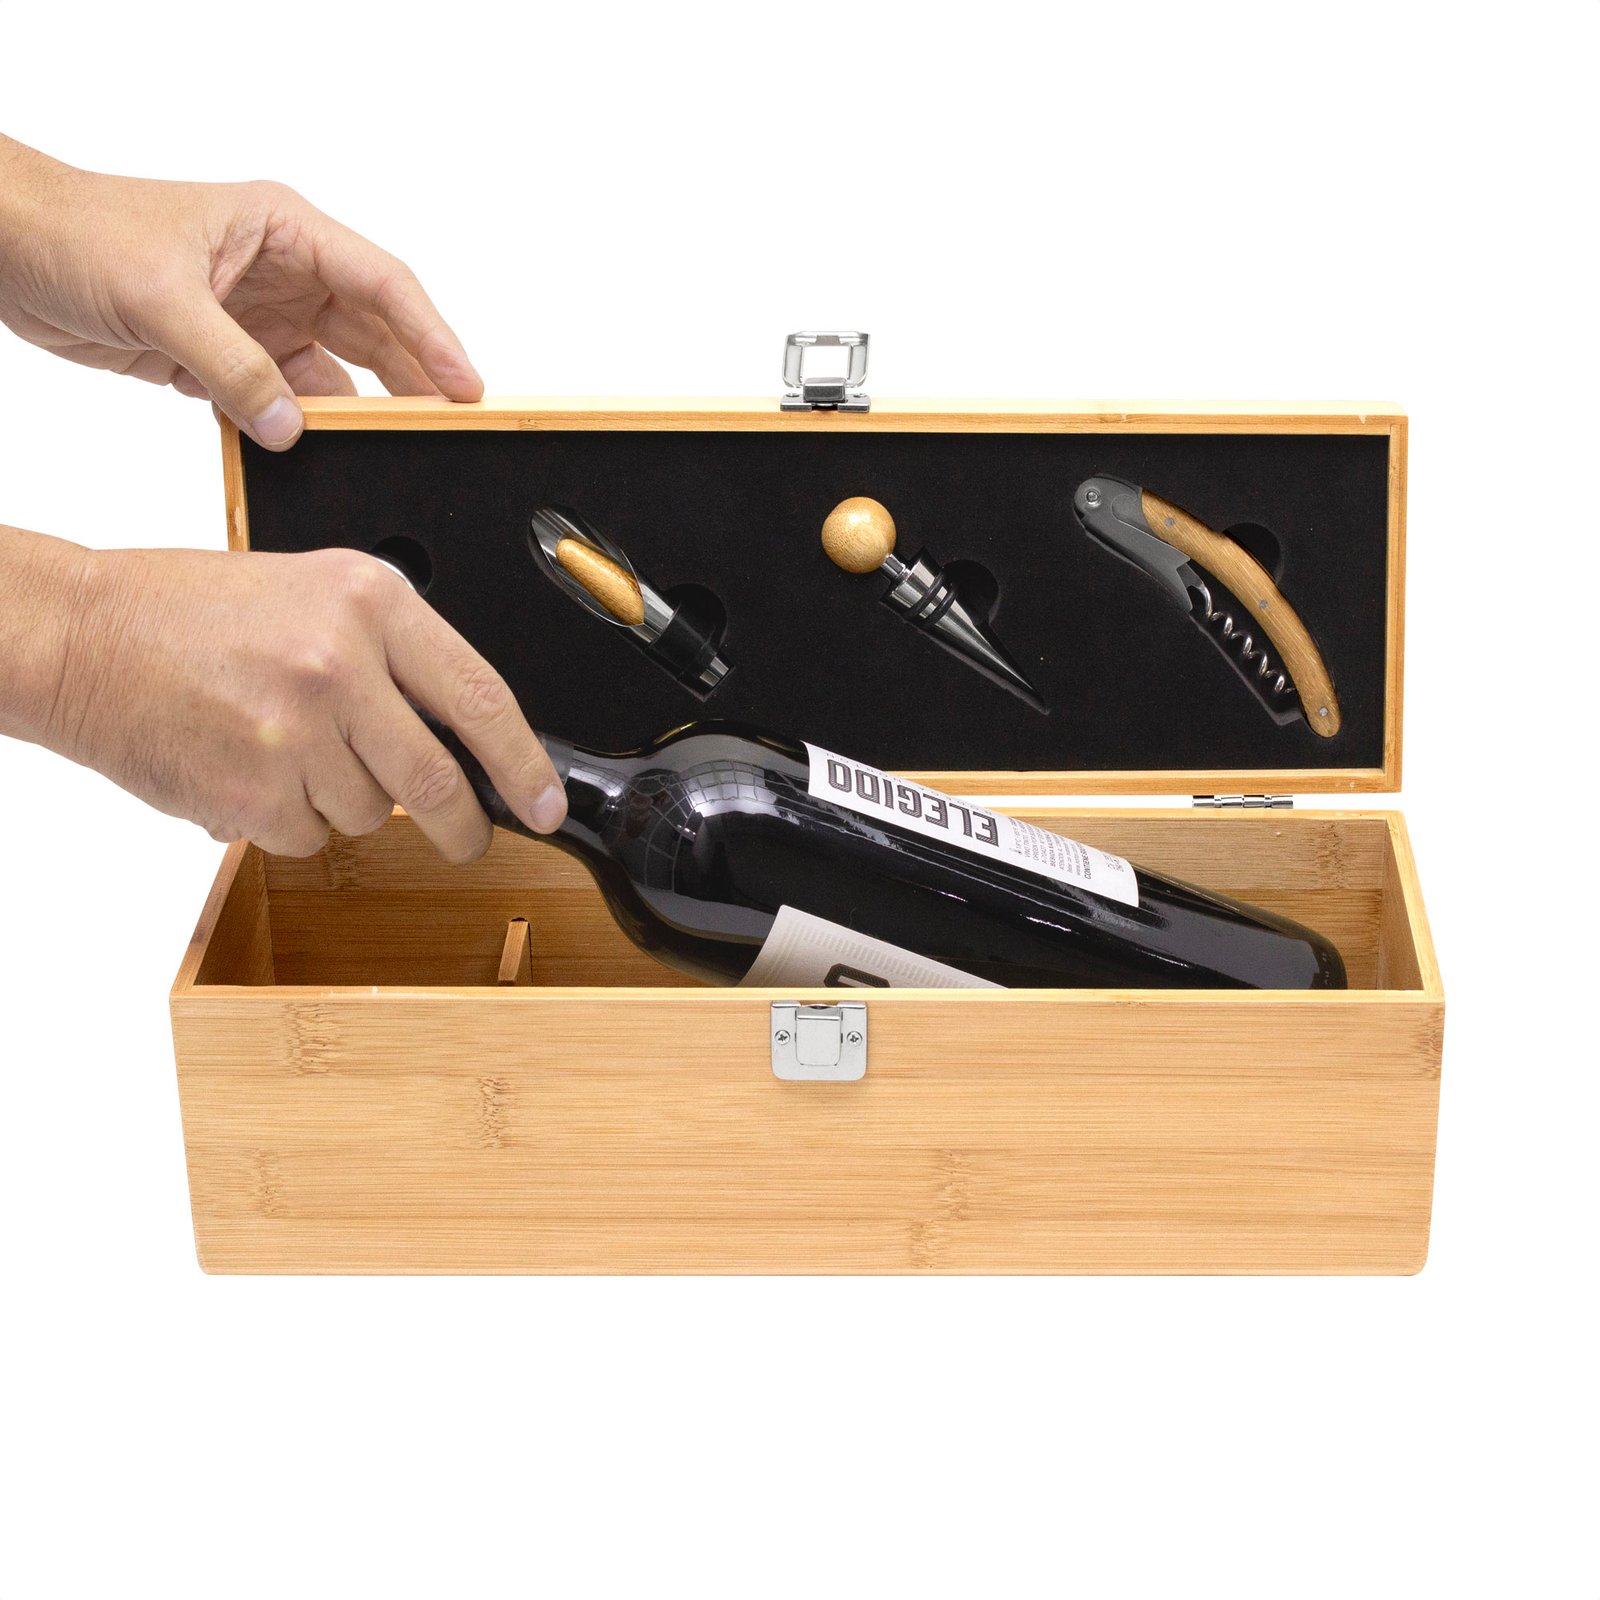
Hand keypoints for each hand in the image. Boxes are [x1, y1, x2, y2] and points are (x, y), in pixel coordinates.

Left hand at [0, 134, 481, 448]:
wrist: (9, 248)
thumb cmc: (77, 232)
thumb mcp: (162, 298)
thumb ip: (233, 368)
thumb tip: (289, 428)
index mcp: (282, 230)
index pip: (382, 284)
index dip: (432, 336)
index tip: (465, 386)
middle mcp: (281, 273)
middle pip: (372, 334)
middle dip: (410, 382)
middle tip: (447, 430)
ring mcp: (258, 318)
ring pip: (332, 375)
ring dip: (352, 414)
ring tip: (387, 452)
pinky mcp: (228, 357)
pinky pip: (283, 401)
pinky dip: (294, 429)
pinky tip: (311, 453)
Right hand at [2, 528, 565, 859]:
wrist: (83, 636)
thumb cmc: (194, 613)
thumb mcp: (316, 596)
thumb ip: (395, 655)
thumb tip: (467, 737)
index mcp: (370, 601)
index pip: (481, 696)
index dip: (524, 763)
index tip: (546, 803)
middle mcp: (340, 663)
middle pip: (437, 780)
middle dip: (462, 825)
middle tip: (465, 835)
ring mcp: (296, 732)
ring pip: (369, 815)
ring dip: (347, 806)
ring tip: (290, 752)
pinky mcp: (253, 791)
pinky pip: (310, 838)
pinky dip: (293, 823)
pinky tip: (254, 774)